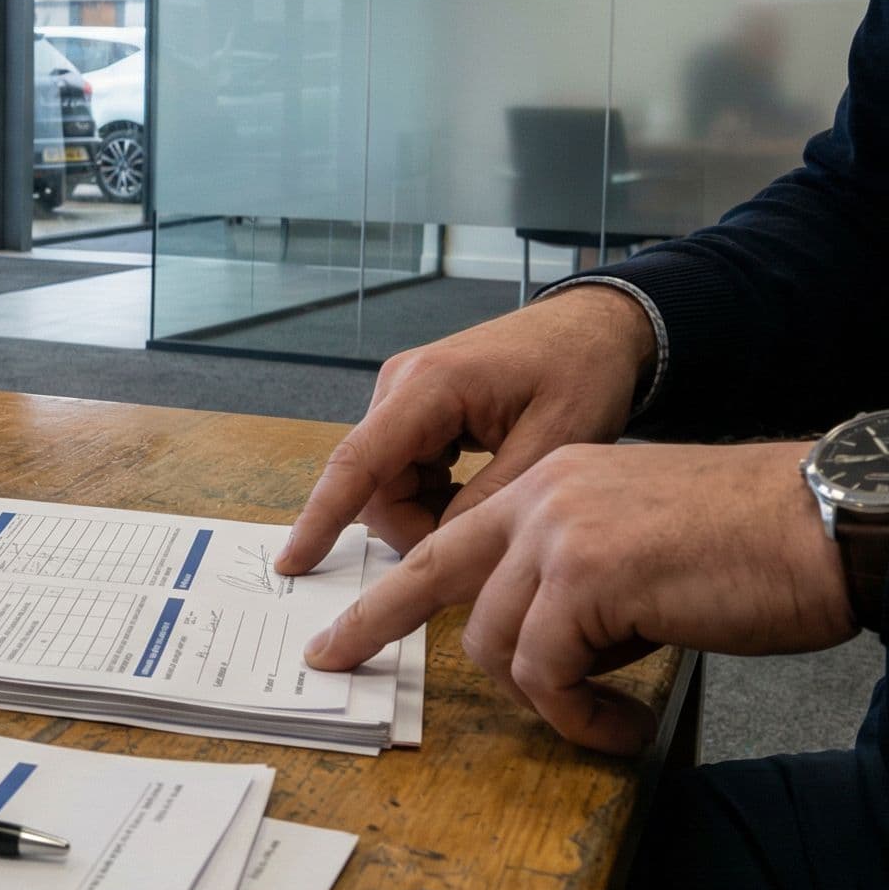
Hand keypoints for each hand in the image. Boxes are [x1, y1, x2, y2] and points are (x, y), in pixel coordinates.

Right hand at [276, 284, 656, 575]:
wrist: (595, 328)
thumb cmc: (582, 371)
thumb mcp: (555, 442)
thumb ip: (492, 498)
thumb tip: (439, 548)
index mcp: (430, 385)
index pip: (358, 461)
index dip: (321, 517)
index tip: (293, 562)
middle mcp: (402, 386)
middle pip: (374, 484)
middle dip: (413, 526)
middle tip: (476, 543)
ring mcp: (404, 396)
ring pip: (388, 484)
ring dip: (426, 513)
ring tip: (488, 505)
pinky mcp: (416, 409)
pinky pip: (404, 472)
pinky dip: (433, 497)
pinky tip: (476, 489)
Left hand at [303, 441, 857, 753]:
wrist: (829, 527)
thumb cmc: (758, 549)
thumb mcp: (643, 550)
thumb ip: (581, 579)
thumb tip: (548, 650)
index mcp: (555, 482)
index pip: (454, 538)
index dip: (396, 588)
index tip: (347, 623)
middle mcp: (545, 495)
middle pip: (431, 574)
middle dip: (374, 623)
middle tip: (330, 660)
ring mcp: (560, 532)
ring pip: (496, 642)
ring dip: (547, 698)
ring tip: (609, 716)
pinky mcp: (586, 578)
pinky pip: (545, 673)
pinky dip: (578, 715)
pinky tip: (625, 725)